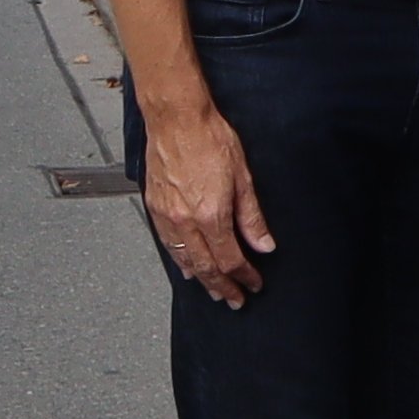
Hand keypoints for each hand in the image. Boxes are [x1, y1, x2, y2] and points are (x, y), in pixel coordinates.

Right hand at [136, 98, 273, 306]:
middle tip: (235, 299)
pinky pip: (168, 244)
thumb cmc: (210, 139)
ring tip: (214, 290)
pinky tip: (187, 267)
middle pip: (206, 267)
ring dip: (201, 279)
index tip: (254, 283)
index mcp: (211, 214)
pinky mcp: (154, 208)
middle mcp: (185, 221)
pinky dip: (180, 261)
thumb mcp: (243, 177)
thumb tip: (263, 244)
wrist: (177, 119)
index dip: (244, 275)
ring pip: (185, 260)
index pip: (230, 259)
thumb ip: (252, 216)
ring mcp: (167, 216)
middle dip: (222, 286)